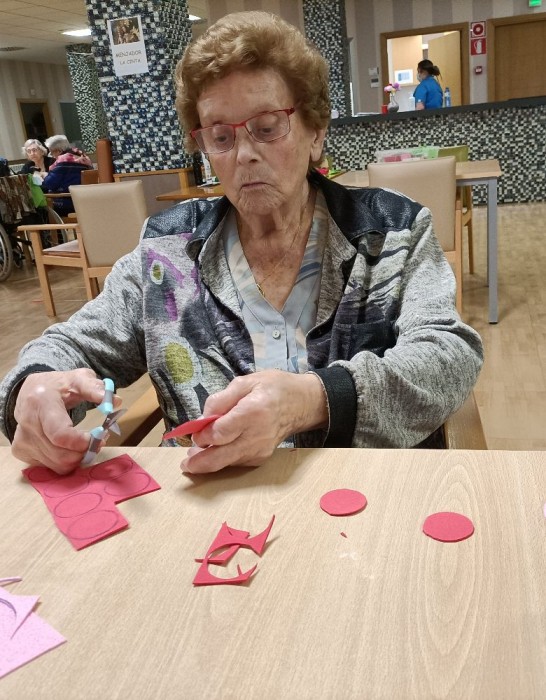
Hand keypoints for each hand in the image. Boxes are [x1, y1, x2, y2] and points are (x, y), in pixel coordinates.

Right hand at [12, 369, 115, 473]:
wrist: (31, 390)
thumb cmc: (59, 385)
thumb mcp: (79, 379)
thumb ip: (96, 388)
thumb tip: (115, 401)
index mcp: (42, 403)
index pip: (60, 434)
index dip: (82, 442)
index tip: (99, 436)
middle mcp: (27, 423)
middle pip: (61, 455)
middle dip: (85, 451)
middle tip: (99, 439)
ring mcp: (22, 439)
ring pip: (57, 465)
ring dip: (78, 457)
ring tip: (85, 442)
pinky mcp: (21, 450)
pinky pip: (50, 467)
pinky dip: (65, 461)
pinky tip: (69, 447)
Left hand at [181, 370, 327, 474]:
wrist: (302, 404)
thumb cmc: (273, 388)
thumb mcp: (246, 381)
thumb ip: (220, 399)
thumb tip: (201, 420)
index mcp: (252, 412)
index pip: (220, 433)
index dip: (202, 435)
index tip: (194, 432)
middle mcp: (256, 436)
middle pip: (220, 457)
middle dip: (198, 462)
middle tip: (185, 463)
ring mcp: (260, 451)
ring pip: (226, 463)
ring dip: (208, 461)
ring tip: (196, 454)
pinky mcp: (261, 458)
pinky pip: (235, 462)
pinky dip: (222, 458)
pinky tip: (216, 450)